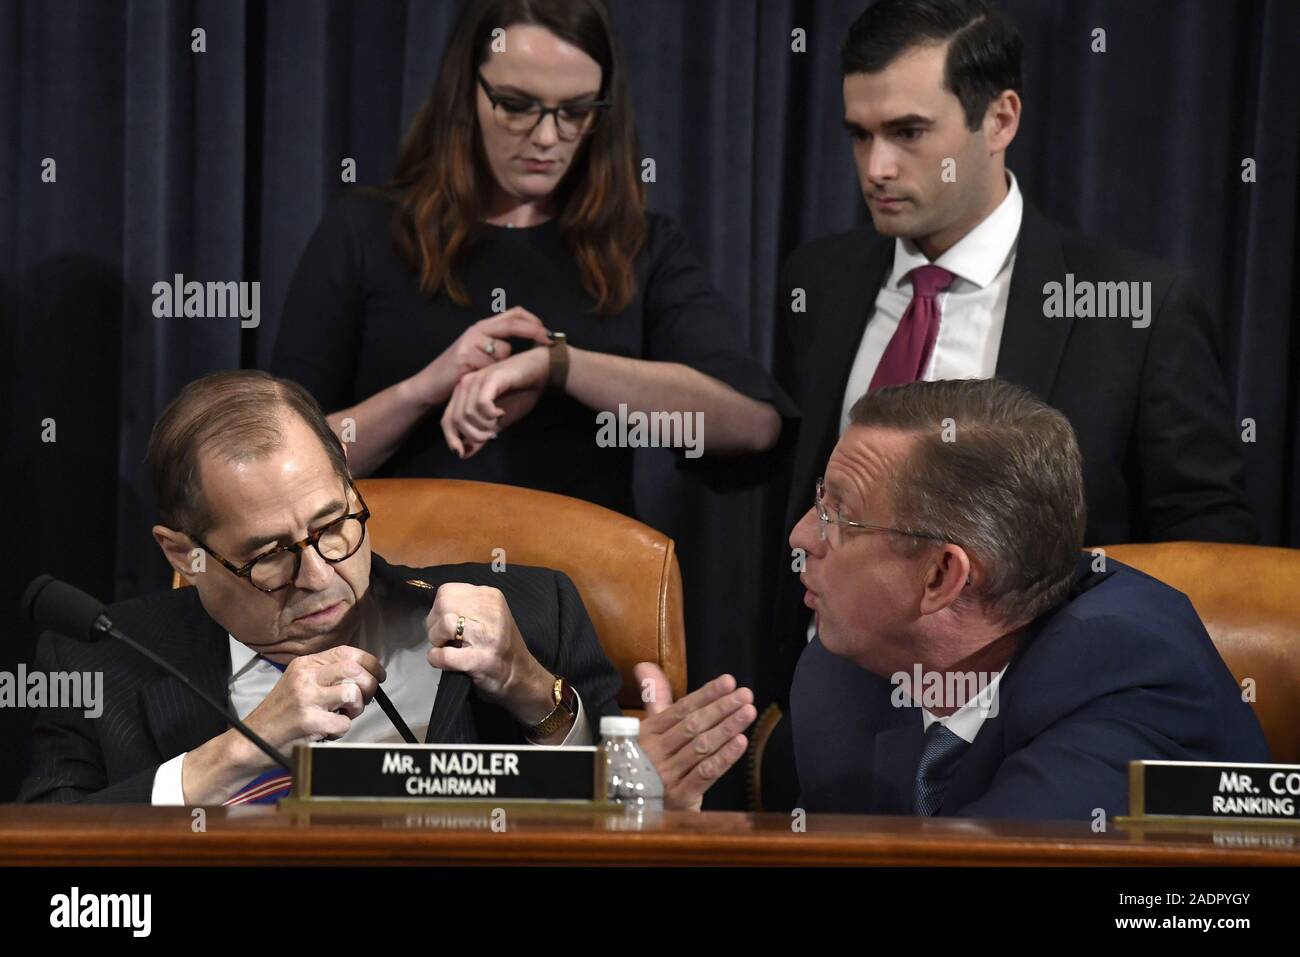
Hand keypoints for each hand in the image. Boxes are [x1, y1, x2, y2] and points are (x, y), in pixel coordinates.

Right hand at [241, 645, 385, 754]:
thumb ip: (327, 674)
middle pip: (355, 669)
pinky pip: (343, 724)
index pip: (347, 652)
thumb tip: (365, 673)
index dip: (370, 663)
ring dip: (356, 709)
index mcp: (304, 664)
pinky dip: (341, 731)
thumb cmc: (280, 715)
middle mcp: (305, 677)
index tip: (379, 674)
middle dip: (369, 685)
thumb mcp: (299, 683)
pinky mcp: (309, 721)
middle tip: (365, 699)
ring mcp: (306, 699)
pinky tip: (326, 731)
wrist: (251, 740)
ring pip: (352, 693)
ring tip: (342, 716)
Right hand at [415, 307, 551, 407]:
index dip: (532, 320)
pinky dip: (491, 375)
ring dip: (503, 365)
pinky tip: (479, 379)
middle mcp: (476, 330)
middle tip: (549, 340)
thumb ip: (497, 345)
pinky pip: (491, 366)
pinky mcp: (465, 357)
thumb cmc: (459, 372)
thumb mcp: (479, 354)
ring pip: (503, 351)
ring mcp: (470, 342)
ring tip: (488, 374)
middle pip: (511, 324)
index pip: (513, 314)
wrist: (429, 385)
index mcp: (482, 327)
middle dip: (534, 331)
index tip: (548, 332)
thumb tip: (529, 344)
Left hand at [425, 582, 554, 726]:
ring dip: (436, 640)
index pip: (447, 591)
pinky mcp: (480, 660)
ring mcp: (487, 636)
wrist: (521, 675)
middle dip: (434, 623)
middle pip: (443, 604)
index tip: (445, 622)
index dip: (439, 608)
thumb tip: (436, 608)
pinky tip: (442, 661)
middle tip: (443, 637)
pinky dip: (436, 658)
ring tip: (446, 647)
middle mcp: (492, 612)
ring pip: (444, 624)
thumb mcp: (490, 613)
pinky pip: (444, 654)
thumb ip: (468, 605)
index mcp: (491, 597)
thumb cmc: (500, 645)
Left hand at [440, 346, 548, 457]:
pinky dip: (491, 414)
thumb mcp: (497, 420)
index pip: (447, 421)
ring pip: (468, 414)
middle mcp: (465, 385)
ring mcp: (477, 379)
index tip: (461, 453)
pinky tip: (501, 412)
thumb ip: (480, 434)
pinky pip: (482, 404)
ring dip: (485, 425)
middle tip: (491, 436)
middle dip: (474, 435)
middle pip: (456, 420)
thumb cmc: (520, 393)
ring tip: (498, 421)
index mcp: (463, 394)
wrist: (541, 373)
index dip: (451, 439)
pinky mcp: (490, 378)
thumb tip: (464, 454)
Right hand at [634, 663, 755, 810]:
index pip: (681, 708)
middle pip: (693, 725)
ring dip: (727, 728)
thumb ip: (655, 698)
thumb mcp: (651, 730)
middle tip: (745, 694)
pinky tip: (740, 743)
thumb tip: (646, 666)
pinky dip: (724, 757)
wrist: (642, 808)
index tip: (728, 681)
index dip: (706, 694)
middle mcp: (655, 752)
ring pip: (701, 747)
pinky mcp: (680, 796)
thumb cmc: (652, 762)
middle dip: (721, 708)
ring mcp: (666, 775)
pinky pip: (705, 773)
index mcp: (648, 732)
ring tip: (748, 712)